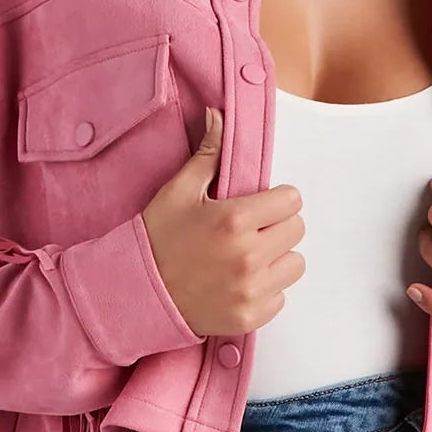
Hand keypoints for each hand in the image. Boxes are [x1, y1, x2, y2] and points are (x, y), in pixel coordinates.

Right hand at [141, 106, 305, 338]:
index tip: (258, 204)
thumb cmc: (157, 238)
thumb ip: (208, 154)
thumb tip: (219, 114)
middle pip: (297, 230)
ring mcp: (250, 290)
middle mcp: (248, 256)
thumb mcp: (179, 191)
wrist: (135, 293)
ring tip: (247, 256)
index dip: (276, 198)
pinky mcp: (249, 317)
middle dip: (278, 225)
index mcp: (235, 219)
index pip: (292, 200)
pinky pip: (280, 297)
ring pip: (294, 264)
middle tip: (251, 229)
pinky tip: (239, 282)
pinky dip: (266, 290)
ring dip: (277, 258)